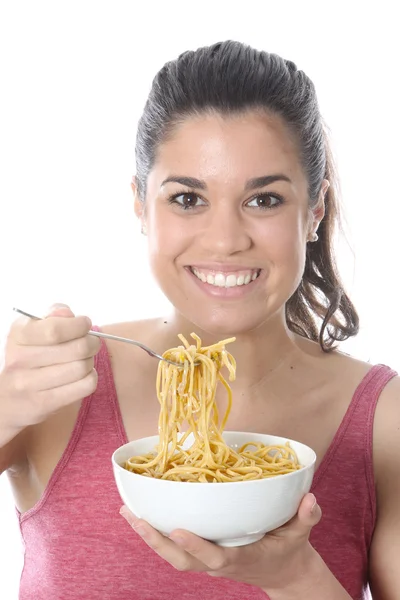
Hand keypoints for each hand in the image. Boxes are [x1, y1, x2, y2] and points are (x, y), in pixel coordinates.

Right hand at [0, 303, 99, 432]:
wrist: (4, 398)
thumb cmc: (26, 357)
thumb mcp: (31, 331)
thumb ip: (52, 317)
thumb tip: (68, 315)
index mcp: (18, 336)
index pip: (55, 330)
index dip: (79, 325)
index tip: (85, 324)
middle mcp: (20, 360)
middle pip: (77, 348)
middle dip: (92, 342)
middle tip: (92, 342)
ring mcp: (30, 385)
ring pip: (82, 367)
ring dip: (90, 361)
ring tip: (85, 359)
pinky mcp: (43, 404)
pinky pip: (84, 386)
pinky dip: (91, 377)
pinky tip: (83, 375)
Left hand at [119, 493, 321, 594]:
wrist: (286, 574)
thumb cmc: (291, 551)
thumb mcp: (302, 534)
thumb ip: (306, 518)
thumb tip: (311, 498)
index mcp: (241, 559)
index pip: (215, 556)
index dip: (196, 546)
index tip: (177, 530)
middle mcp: (219, 563)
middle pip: (181, 561)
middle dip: (156, 542)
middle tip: (135, 517)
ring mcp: (209, 562)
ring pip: (173, 557)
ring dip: (149, 537)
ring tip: (129, 512)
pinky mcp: (205, 556)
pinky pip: (176, 550)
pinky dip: (157, 535)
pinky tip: (144, 516)